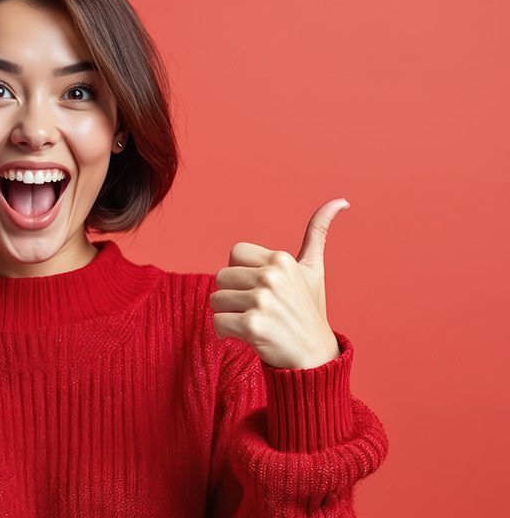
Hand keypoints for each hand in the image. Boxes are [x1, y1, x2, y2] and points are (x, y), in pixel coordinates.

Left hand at [209, 198, 348, 369]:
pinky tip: (247, 337)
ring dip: (228, 315)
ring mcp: (262, 301)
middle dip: (233, 295)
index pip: (234, 254)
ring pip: (215, 300)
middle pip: (221, 277)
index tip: (261, 288)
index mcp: (281, 259)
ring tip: (255, 322)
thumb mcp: (313, 270)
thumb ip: (318, 233)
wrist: (314, 356)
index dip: (242, 273)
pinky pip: (217, 322)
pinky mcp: (252, 325)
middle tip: (258, 310)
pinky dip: (225, 333)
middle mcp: (272, 276)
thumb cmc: (308, 310)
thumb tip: (341, 201)